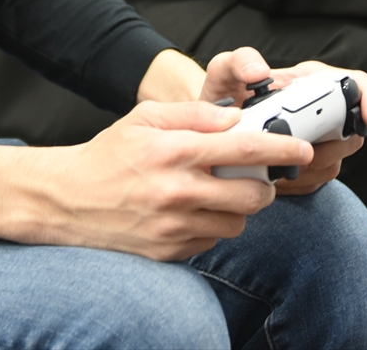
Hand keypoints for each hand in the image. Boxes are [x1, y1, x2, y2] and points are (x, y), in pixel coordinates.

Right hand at [0, 100, 311, 259]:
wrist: (65, 202)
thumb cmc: (108, 156)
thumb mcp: (145, 119)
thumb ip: (192, 114)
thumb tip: (234, 118)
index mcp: (174, 151)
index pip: (243, 148)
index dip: (280, 148)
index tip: (302, 148)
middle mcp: (177, 191)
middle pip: (251, 195)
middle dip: (264, 185)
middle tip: (258, 176)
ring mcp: (173, 227)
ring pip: (236, 223)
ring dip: (238, 208)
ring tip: (218, 193)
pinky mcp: (168, 252)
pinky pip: (212, 242)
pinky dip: (212, 227)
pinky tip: (193, 212)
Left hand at [200, 48, 366, 195]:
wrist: (211, 133)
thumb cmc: (222, 97)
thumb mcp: (224, 70)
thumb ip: (239, 61)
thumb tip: (259, 72)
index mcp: (308, 81)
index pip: (355, 83)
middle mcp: (319, 110)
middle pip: (351, 130)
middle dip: (329, 146)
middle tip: (298, 150)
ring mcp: (317, 139)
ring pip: (334, 160)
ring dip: (308, 167)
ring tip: (277, 163)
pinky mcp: (308, 166)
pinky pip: (317, 180)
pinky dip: (297, 182)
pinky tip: (275, 176)